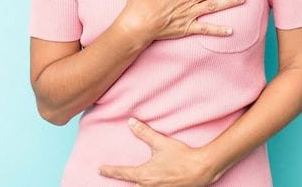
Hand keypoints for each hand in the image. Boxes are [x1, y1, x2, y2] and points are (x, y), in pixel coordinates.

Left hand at [98, 117, 217, 185]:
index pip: (121, 172)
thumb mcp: (161, 143)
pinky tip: (153, 183)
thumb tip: (131, 122)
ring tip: (136, 180)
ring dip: (137, 185)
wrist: (201, 169)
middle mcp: (148, 186)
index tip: (100, 169)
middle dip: (125, 181)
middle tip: (117, 175)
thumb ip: (144, 133)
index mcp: (144, 175)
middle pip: (131, 186)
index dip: (109, 170)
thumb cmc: (181, 156)